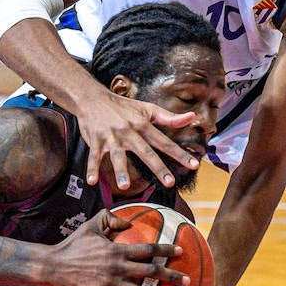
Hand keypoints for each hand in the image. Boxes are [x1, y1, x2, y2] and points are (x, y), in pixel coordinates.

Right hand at [49, 209, 191, 285]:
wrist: (52, 266)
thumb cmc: (72, 244)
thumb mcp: (91, 225)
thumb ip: (110, 219)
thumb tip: (128, 223)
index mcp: (118, 250)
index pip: (148, 249)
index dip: (165, 250)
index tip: (180, 252)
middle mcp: (118, 267)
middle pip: (151, 272)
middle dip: (172, 276)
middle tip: (187, 281)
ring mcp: (111, 284)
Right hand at [78, 89, 199, 189]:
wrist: (93, 98)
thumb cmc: (123, 106)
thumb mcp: (148, 108)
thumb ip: (169, 117)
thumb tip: (192, 116)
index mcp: (143, 125)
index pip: (165, 142)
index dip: (180, 154)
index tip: (194, 165)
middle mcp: (129, 132)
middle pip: (145, 152)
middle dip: (158, 167)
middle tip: (169, 182)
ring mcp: (112, 137)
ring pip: (117, 156)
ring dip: (120, 171)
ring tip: (124, 186)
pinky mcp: (96, 141)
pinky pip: (94, 156)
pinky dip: (92, 168)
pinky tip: (92, 181)